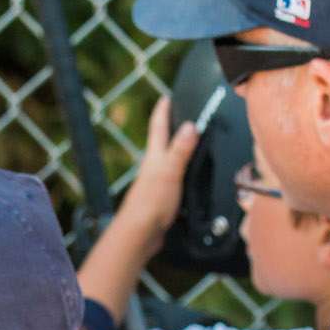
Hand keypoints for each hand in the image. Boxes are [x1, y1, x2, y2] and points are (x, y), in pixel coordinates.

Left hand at [110, 97, 200, 247]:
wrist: (139, 233)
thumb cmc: (150, 203)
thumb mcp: (169, 171)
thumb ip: (180, 149)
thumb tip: (190, 125)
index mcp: (155, 156)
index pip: (158, 125)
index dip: (163, 109)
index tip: (166, 96)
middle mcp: (154, 166)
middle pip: (162, 142)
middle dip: (169, 128)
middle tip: (178, 116)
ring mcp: (156, 182)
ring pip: (168, 161)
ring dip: (177, 151)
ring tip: (189, 144)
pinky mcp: (161, 198)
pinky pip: (173, 180)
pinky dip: (182, 174)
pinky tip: (188, 179)